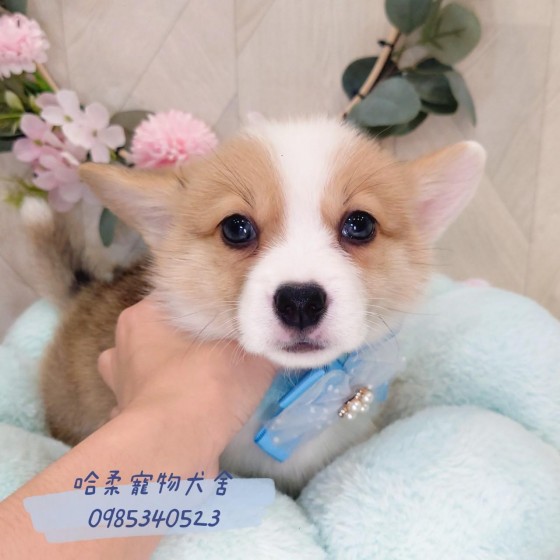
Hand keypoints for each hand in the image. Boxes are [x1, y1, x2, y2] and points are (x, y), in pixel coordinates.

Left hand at [97, 298, 275, 459]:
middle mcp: (123, 346)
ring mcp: (120, 386)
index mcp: (144, 317)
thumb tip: (281, 334)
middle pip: (162, 335)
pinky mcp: (124, 422)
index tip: (233, 318)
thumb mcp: (252, 355)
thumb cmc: (207, 385)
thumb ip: (266, 341)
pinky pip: (147, 406)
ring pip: (149, 371)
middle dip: (188, 344)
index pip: (177, 298)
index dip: (208, 307)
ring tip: (202, 385)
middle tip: (222, 353)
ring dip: (170, 376)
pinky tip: (185, 416)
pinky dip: (163, 410)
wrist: (175, 448)